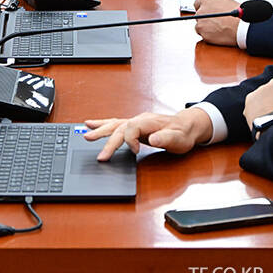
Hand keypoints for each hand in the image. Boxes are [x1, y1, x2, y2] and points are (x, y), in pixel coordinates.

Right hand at [84, 108, 212, 160]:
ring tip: (84, 133)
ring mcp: (136, 122)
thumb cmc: (183, 134)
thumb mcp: (179, 139)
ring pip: (114, 124)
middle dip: (105, 136)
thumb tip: (153, 139)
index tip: (134, 152)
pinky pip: (116, 124)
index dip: (129, 140)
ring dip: (99, 129)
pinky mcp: (134, 126)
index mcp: (149, 121)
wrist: (188, 126)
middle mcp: (140, 119)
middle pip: (119, 126)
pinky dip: (103, 125)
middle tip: (92, 145)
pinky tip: (92, 125)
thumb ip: (166, 139)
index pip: (131, 128)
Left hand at [193, 0, 239, 45]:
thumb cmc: (238, 14)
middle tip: (216, 22)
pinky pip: (204, 36)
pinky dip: (210, 36)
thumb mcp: (226, 2)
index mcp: (207, 0)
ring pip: (200, 27)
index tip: (207, 12)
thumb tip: (215, 8)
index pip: (197, 3)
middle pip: (198, 16)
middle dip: (205, 19)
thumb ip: (216, 4)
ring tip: (219, 29)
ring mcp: (201, 24)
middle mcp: (201, 11)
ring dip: (207, 28)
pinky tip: (219, 34)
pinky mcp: (203, 34)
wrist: (243, 26)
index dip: (203, 8)